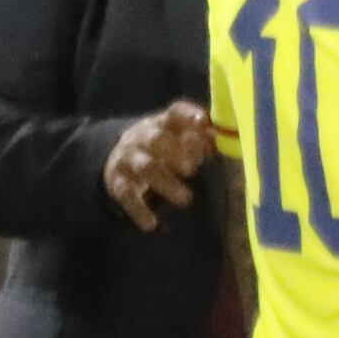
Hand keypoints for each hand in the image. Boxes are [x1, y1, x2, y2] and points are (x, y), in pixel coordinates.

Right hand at [105, 99, 217, 228]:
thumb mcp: (177, 138)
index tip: (203, 122)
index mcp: (162, 122)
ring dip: (166, 182)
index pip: (175, 112)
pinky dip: (139, 210)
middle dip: (175, 151)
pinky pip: (126, 195)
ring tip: (186, 199)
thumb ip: (200, 139)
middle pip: (157, 138)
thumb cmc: (161, 148)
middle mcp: (143, 136)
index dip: (189, 115)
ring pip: (145, 167)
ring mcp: (128, 158)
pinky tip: (152, 224)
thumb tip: (223, 139)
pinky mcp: (117, 182)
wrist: (116, 158)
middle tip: (193, 168)